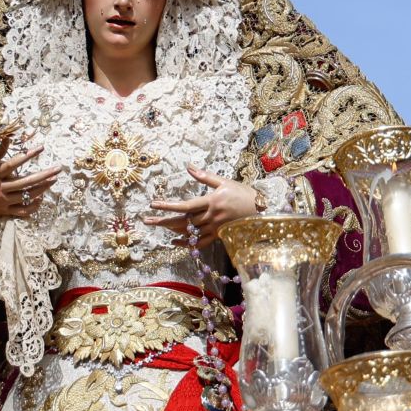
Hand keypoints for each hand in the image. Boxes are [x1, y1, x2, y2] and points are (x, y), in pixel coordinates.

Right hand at [0, 146, 59, 220]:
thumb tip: (8, 137)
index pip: (13, 164)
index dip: (27, 156)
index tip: (41, 148)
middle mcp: (0, 188)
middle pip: (25, 181)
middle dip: (44, 175)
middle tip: (58, 169)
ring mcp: (3, 201)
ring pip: (27, 195)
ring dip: (42, 188)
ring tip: (53, 180)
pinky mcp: (5, 212)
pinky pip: (23, 210)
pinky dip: (33, 205)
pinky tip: (41, 198)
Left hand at [146, 164, 260, 246]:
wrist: (263, 210)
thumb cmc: (244, 194)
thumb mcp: (224, 182)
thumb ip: (205, 176)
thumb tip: (188, 166)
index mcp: (211, 201)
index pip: (185, 205)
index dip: (168, 206)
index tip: (153, 204)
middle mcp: (211, 216)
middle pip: (183, 221)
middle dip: (164, 221)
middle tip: (147, 220)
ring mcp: (215, 228)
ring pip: (190, 233)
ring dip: (173, 231)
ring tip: (159, 227)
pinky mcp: (220, 236)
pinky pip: (201, 243)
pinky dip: (188, 244)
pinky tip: (176, 242)